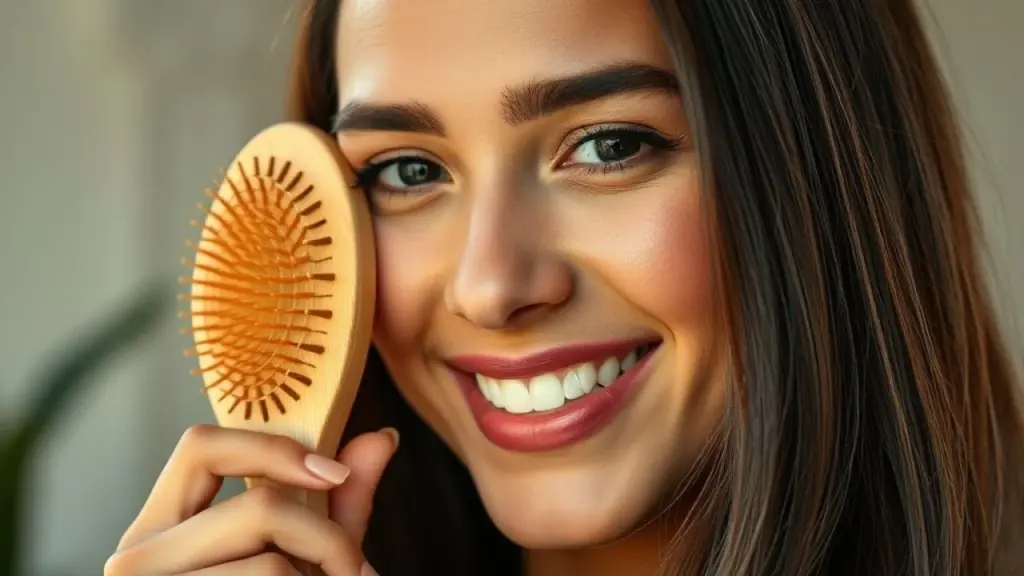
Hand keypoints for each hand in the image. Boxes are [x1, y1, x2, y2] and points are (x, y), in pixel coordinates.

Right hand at [105, 424, 397, 574]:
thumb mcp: (300, 558)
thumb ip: (337, 505)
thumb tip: (382, 438)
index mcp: (160, 526)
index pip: (201, 447)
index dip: (273, 447)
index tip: (334, 473)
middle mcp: (137, 557)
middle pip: (259, 508)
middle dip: (331, 538)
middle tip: (357, 570)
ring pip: (273, 565)